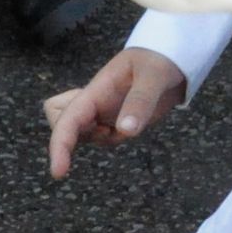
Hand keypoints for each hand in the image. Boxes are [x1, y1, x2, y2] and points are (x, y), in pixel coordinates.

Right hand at [45, 47, 186, 178]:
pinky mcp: (115, 122)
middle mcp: (94, 104)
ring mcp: (103, 114)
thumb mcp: (154, 75)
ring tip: (133, 112)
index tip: (58, 172)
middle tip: (110, 125)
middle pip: (63, 127)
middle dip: (73, 139)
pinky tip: (134, 117)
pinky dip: (113, 138)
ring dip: (101, 137)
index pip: (67, 119)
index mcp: (96, 90)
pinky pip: (103, 138)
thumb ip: (141, 100)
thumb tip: (125, 131)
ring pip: (82, 136)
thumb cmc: (158, 60)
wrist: (172, 61)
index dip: (59, 144)